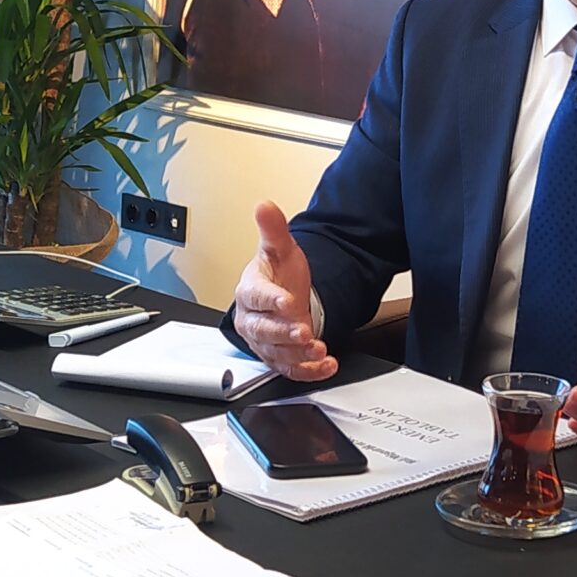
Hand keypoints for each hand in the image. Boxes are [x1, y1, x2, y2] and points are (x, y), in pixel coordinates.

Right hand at [232, 200, 337, 381]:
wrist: (285, 299)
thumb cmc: (279, 276)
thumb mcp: (280, 250)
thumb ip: (273, 230)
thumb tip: (264, 205)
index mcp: (250, 292)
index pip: (256, 297)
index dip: (270, 300)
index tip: (286, 301)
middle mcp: (254, 320)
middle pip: (263, 330)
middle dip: (284, 332)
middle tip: (303, 331)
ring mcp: (266, 342)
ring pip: (277, 352)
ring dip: (298, 354)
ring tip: (318, 349)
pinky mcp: (280, 358)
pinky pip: (291, 369)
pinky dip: (310, 371)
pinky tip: (326, 365)